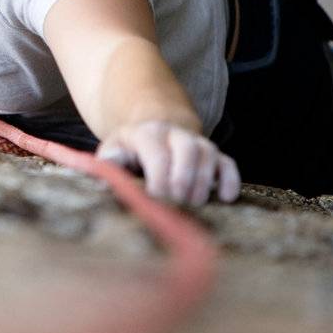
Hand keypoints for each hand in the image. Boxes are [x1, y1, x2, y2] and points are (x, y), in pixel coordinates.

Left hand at [96, 120, 240, 205]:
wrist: (153, 128)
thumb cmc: (129, 149)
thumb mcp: (113, 152)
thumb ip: (109, 165)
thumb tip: (101, 181)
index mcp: (147, 134)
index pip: (157, 153)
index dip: (158, 177)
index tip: (156, 200)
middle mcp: (176, 134)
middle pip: (188, 148)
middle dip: (184, 177)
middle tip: (178, 202)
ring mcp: (197, 143)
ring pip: (209, 154)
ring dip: (204, 181)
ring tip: (195, 204)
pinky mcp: (214, 155)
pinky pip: (228, 162)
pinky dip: (231, 179)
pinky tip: (227, 197)